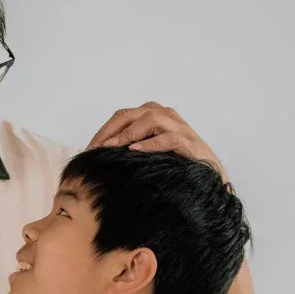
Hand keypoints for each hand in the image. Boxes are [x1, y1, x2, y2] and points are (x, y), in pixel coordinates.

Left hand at [88, 102, 224, 176]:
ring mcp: (178, 126)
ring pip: (149, 119)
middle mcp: (164, 115)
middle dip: (108, 132)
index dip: (102, 132)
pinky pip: (168, 137)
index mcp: (152, 116)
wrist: (208, 178)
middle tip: (93, 151)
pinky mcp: (188, 141)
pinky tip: (135, 152)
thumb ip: (128, 151)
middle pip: (130, 115)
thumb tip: (97, 161)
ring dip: (127, 134)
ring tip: (110, 149)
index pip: (121, 117)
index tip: (86, 151)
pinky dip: (150, 144)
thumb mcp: (146, 156)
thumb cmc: (173, 167)